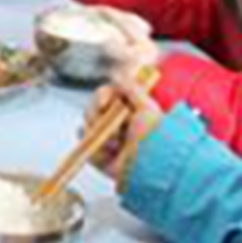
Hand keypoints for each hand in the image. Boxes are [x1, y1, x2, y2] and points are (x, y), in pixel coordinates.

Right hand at [82, 73, 163, 189]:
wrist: (154, 168)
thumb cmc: (155, 138)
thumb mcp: (147, 107)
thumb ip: (132, 89)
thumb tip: (117, 75)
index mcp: (127, 109)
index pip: (103, 95)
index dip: (101, 98)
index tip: (105, 103)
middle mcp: (116, 123)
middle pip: (90, 110)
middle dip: (99, 118)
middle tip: (116, 128)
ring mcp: (106, 140)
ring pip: (86, 127)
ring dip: (100, 135)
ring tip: (117, 145)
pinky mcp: (100, 156)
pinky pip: (86, 147)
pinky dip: (96, 150)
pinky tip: (111, 154)